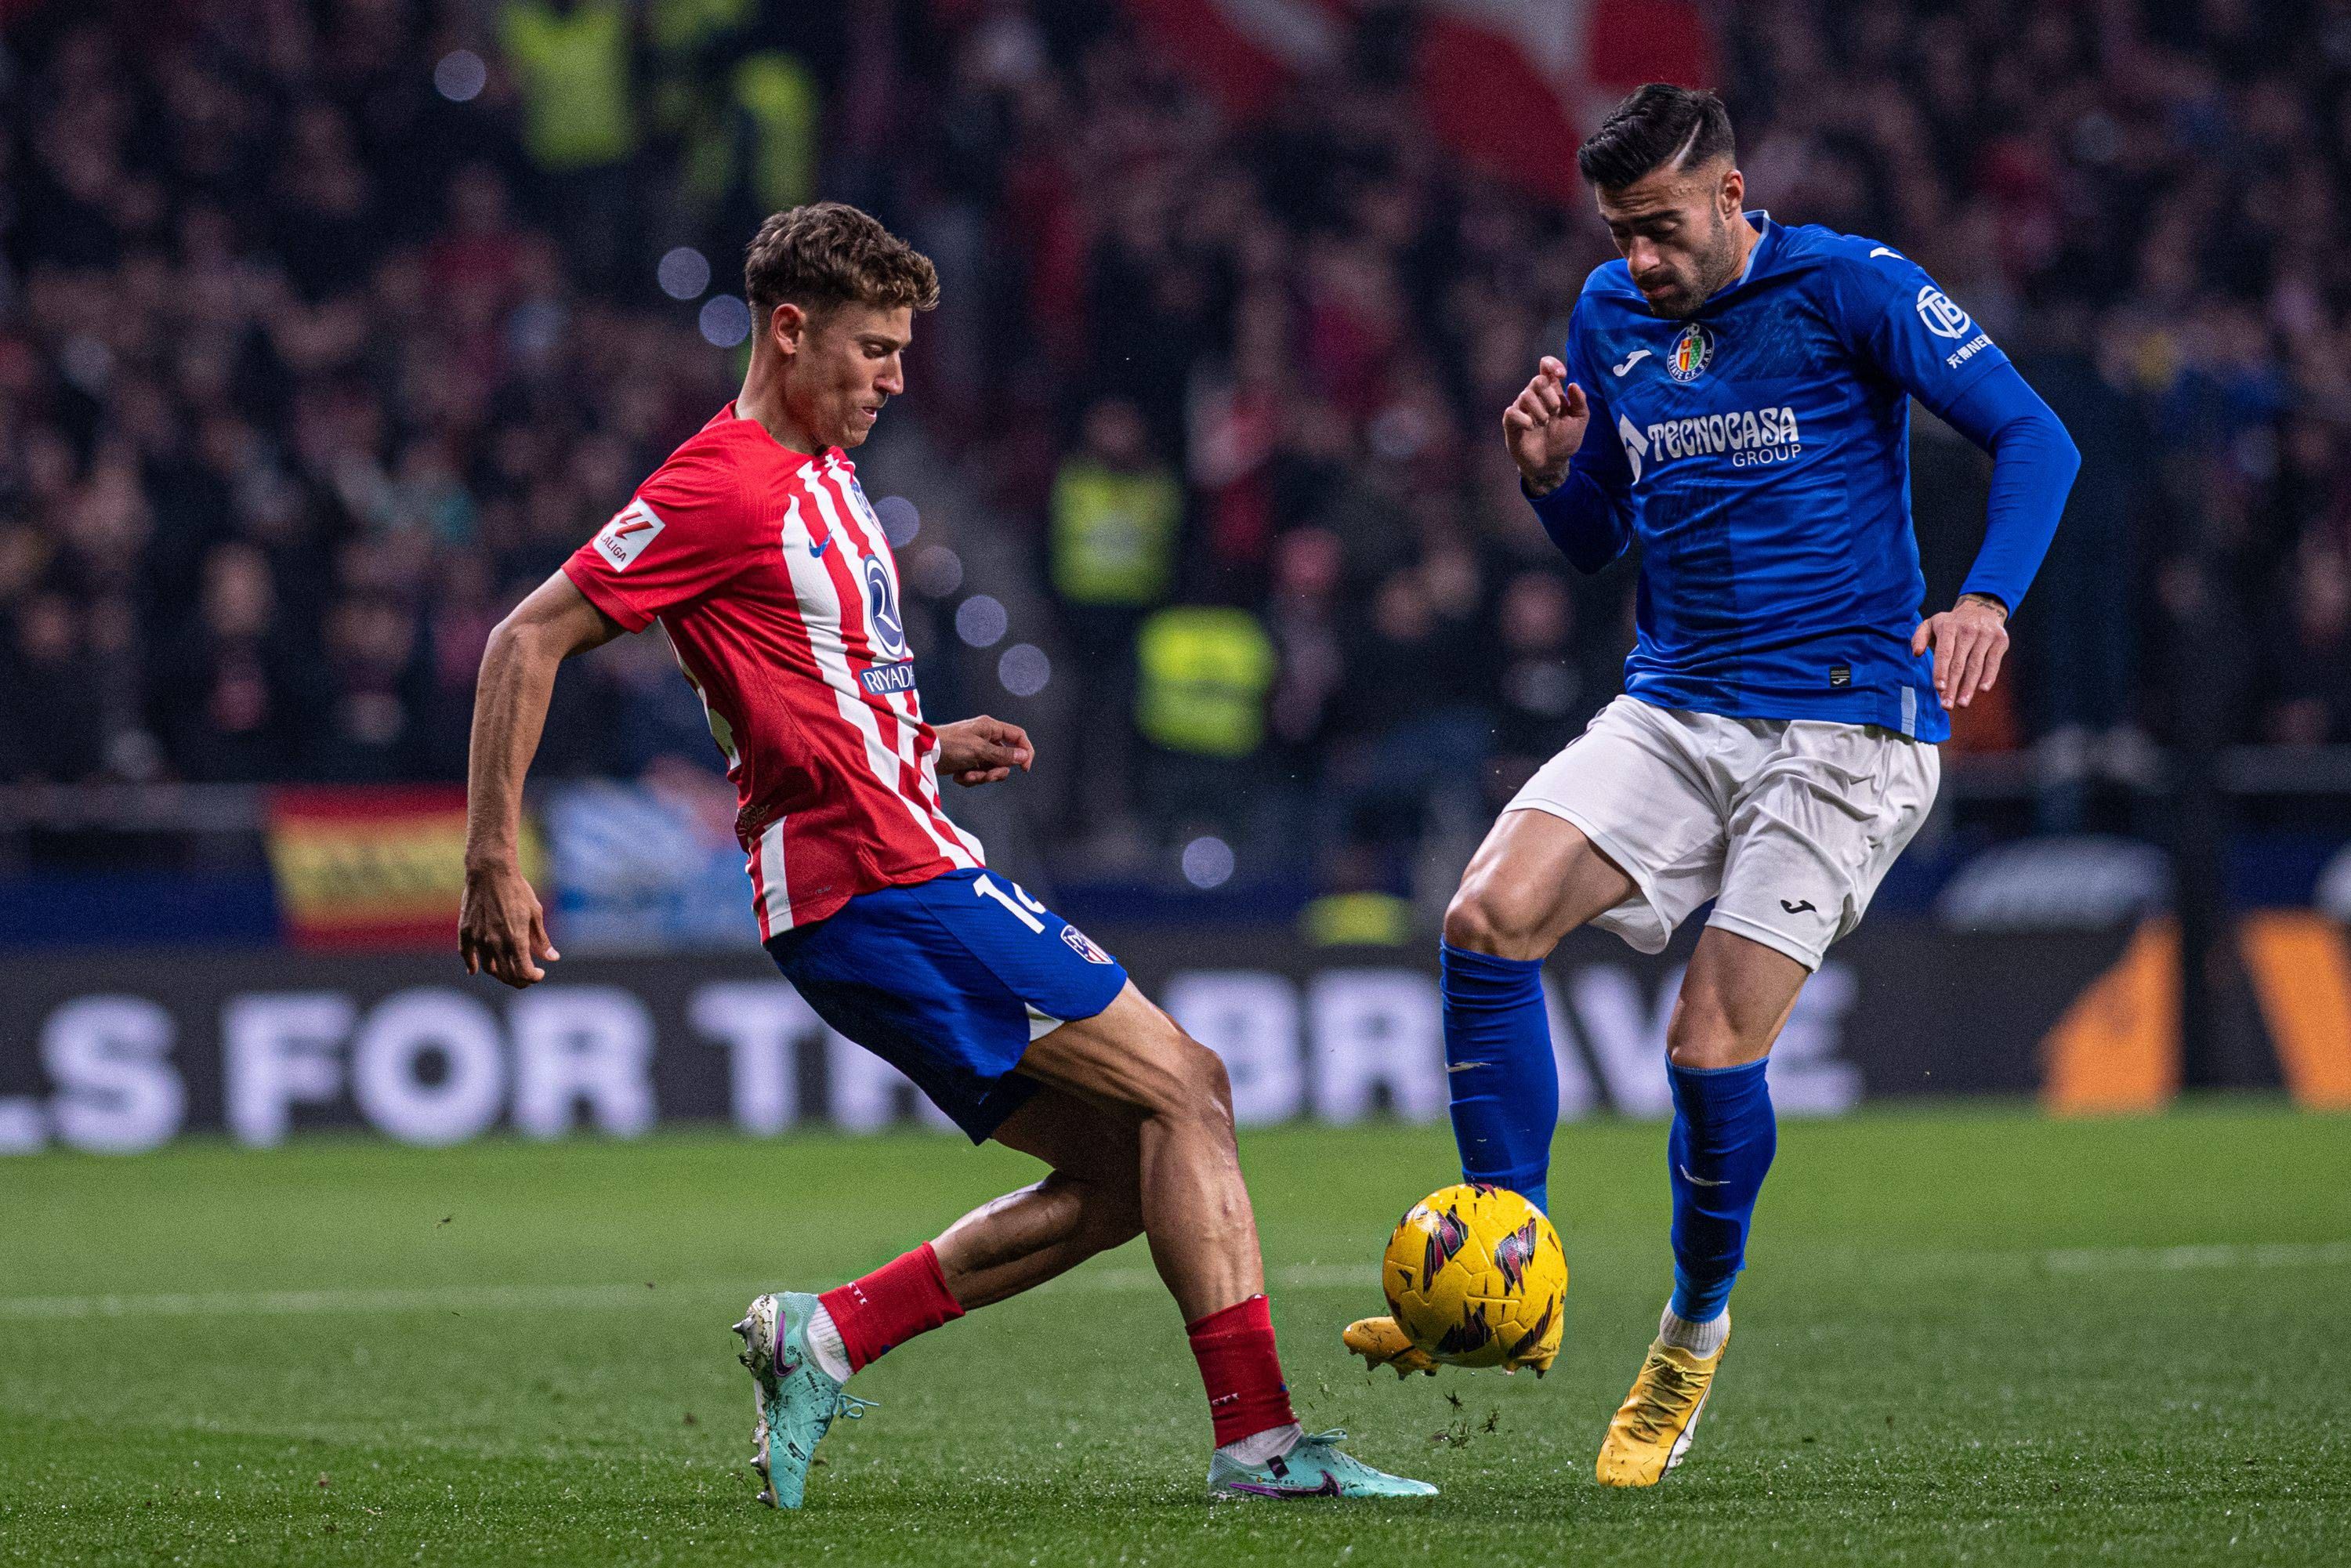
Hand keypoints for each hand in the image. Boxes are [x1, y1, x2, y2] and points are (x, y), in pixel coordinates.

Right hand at [459, 861, 557, 987]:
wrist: (490, 871)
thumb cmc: (517, 890)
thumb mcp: (535, 913)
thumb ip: (541, 939)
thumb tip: (553, 958)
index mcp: (516, 940)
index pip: (524, 973)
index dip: (534, 977)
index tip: (539, 973)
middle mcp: (496, 943)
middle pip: (506, 975)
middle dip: (519, 981)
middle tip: (526, 976)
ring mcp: (478, 939)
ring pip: (488, 968)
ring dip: (499, 974)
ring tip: (508, 970)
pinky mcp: (465, 931)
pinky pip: (466, 955)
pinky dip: (471, 965)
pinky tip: (474, 970)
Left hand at [934, 715, 1032, 785]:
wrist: (922, 753)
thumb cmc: (950, 745)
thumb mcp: (979, 750)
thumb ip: (1003, 754)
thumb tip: (1023, 756)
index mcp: (990, 728)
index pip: (1018, 736)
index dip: (1025, 751)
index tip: (1025, 769)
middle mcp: (985, 738)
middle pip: (1005, 758)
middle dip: (996, 771)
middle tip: (986, 776)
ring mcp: (976, 751)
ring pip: (991, 769)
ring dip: (981, 777)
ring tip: (966, 776)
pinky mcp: (966, 763)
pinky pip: (978, 774)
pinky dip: (969, 778)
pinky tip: (958, 776)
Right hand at [1502, 357, 1589, 494]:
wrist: (1551, 464)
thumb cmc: (1564, 441)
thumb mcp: (1579, 422)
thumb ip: (1580, 403)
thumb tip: (1573, 385)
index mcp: (1551, 393)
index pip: (1546, 368)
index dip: (1552, 365)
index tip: (1562, 375)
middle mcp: (1536, 398)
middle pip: (1537, 380)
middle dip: (1549, 395)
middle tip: (1556, 412)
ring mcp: (1522, 410)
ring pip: (1525, 395)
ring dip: (1539, 410)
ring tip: (1545, 423)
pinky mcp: (1511, 423)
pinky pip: (1512, 412)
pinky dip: (1524, 419)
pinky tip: (1531, 427)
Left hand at [1911, 594, 2009, 709]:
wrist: (1981, 608)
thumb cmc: (1951, 624)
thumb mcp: (1931, 624)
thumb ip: (1919, 637)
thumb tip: (1916, 653)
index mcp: (1948, 627)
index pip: (1944, 653)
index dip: (1941, 671)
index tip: (1939, 689)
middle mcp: (1968, 630)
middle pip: (1959, 663)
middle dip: (1953, 686)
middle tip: (1946, 706)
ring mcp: (1985, 635)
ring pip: (1976, 666)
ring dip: (1969, 687)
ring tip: (1962, 704)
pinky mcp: (2000, 640)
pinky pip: (1994, 662)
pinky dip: (1989, 677)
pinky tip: (1982, 690)